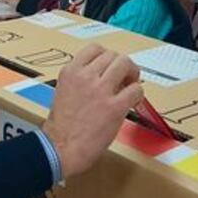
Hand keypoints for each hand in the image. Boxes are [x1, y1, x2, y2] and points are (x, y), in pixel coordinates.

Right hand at [41, 44, 142, 177]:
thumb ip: (80, 80)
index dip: (107, 57)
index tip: (110, 67)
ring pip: (125, 64)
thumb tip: (102, 78)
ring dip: (132, 74)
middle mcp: (85, 76)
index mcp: (70, 72)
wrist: (60, 148)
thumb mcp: (63, 92)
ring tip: (131, 85)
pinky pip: (135, 89)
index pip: (95, 48)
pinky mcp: (114, 107)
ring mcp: (100, 90)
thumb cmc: (60, 127)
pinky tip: (133, 102)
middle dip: (122, 65)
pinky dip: (138, 94)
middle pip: (113, 55)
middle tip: (125, 77)